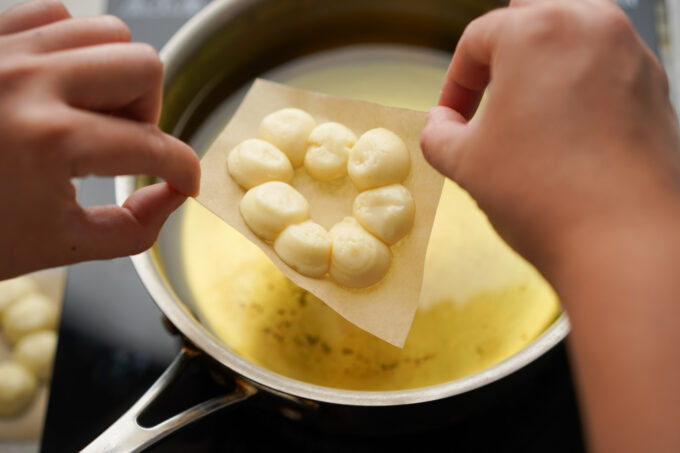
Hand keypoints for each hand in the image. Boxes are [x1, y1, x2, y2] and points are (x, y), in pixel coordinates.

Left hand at [0, 0, 199, 279]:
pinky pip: (53, 15)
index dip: (183, 169)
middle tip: (125, 144)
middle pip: (143, 66)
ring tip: (90, 112)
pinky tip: (57, 85)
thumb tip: (172, 196)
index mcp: (49, 141)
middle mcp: (29, 81)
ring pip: (105, 31)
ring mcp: (1, 51)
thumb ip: (133, 229)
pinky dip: (70, 48)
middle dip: (149, 113)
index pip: (153, 147)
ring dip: (114, 77)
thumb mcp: (56, 246)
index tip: (183, 180)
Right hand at [421, 0, 679, 273]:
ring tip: (528, 111)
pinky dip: (581, 85)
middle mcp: (591, 26)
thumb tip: (440, 125)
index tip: (450, 120)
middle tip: (488, 96)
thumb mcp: (464, 162)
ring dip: (544, 64)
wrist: (624, 243)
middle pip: (531, 18)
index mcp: (536, 32)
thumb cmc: (545, 197)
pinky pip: (607, 66)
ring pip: (575, 35)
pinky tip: (568, 132)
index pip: (476, 39)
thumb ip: (437, 133)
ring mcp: (631, 54)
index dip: (454, 83)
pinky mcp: (656, 87)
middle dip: (502, 56)